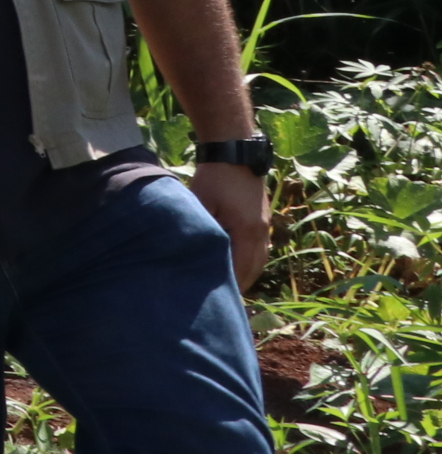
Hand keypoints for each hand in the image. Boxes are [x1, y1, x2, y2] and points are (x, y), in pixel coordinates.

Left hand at [190, 161, 271, 290]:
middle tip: (224, 301)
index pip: (240, 269)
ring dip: (246, 274)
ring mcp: (264, 226)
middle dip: (240, 286)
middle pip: (254, 269)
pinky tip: (236, 267)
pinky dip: (249, 261)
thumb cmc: (214, 177)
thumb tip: (188, 252)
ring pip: (259, 260)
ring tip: (230, 289)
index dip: (230, 287)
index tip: (219, 301)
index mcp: (247, 231)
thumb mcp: (200, 203)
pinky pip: (259, 249)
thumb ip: (199, 229)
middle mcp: (261, 232)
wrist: (235, 151)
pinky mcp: (261, 219)